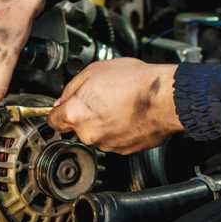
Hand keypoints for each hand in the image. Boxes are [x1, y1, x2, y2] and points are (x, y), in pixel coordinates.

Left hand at [47, 59, 183, 153]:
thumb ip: (71, 88)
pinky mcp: (125, 150)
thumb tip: (62, 100)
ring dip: (103, 123)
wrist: (167, 98)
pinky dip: (119, 130)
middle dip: (85, 115)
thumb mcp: (94, 71)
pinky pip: (115, 140)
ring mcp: (108, 144)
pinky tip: (129, 115)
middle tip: (101, 99)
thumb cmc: (135, 81)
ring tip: (119, 105)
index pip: (53, 121)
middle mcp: (89, 134)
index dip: (58, 113)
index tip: (62, 110)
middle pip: (77, 127)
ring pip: (97, 134)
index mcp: (76, 114)